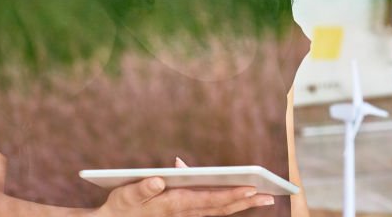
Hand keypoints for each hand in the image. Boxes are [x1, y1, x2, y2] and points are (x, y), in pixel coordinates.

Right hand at [96, 174, 273, 216]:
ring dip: (242, 204)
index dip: (230, 194)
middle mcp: (183, 211)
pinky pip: (211, 210)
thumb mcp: (125, 196)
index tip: (250, 188)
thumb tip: (158, 179)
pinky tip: (241, 195)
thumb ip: (141, 189)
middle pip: (220, 207)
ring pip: (219, 210)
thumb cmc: (121, 205)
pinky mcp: (185, 213)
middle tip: (270, 195)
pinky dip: (228, 203)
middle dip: (245, 201)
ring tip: (264, 197)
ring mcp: (186, 215)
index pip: (208, 200)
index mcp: (172, 204)